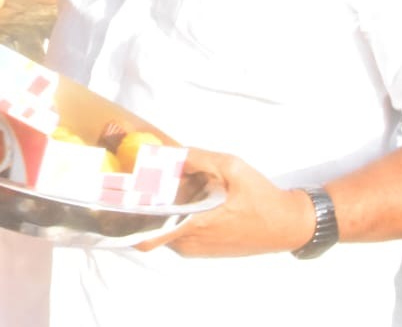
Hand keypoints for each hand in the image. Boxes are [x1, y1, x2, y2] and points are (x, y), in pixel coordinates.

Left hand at [135, 148, 314, 257]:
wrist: (287, 225)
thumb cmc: (259, 196)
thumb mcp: (230, 166)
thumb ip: (195, 158)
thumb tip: (162, 152)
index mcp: (193, 224)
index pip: (144, 235)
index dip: (124, 221)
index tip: (114, 199)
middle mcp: (188, 241)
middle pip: (148, 226)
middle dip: (139, 205)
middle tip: (133, 181)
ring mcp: (194, 248)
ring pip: (161, 227)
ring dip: (158, 209)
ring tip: (160, 184)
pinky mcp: (201, 248)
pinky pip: (175, 231)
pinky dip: (172, 215)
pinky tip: (182, 196)